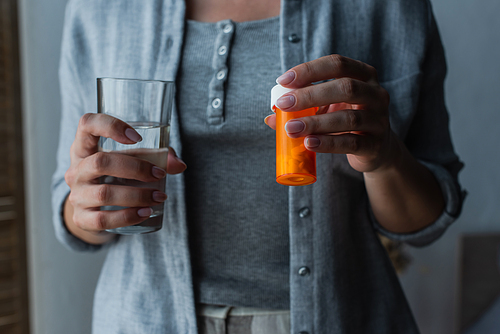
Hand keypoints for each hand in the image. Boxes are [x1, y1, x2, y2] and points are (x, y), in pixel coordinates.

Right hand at [64, 113, 186, 235]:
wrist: (97, 209)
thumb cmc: (118, 176)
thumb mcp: (133, 160)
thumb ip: (158, 157)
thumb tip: (179, 165)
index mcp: (85, 147)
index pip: (87, 124)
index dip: (110, 126)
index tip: (137, 137)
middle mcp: (76, 169)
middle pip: (100, 162)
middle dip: (136, 168)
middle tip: (159, 173)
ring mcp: (76, 194)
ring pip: (104, 193)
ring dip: (137, 195)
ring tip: (160, 197)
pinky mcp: (81, 218)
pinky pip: (102, 219)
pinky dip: (128, 216)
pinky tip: (146, 213)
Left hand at [265, 55, 395, 172]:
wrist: (377, 150)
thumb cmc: (347, 121)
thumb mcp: (329, 108)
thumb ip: (303, 108)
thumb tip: (270, 116)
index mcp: (364, 76)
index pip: (337, 64)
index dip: (309, 70)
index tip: (283, 80)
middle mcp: (376, 94)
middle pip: (345, 88)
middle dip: (310, 95)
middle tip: (284, 104)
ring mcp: (379, 120)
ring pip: (348, 118)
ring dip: (315, 122)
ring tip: (291, 128)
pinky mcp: (376, 145)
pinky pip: (351, 143)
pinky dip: (328, 143)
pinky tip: (309, 143)